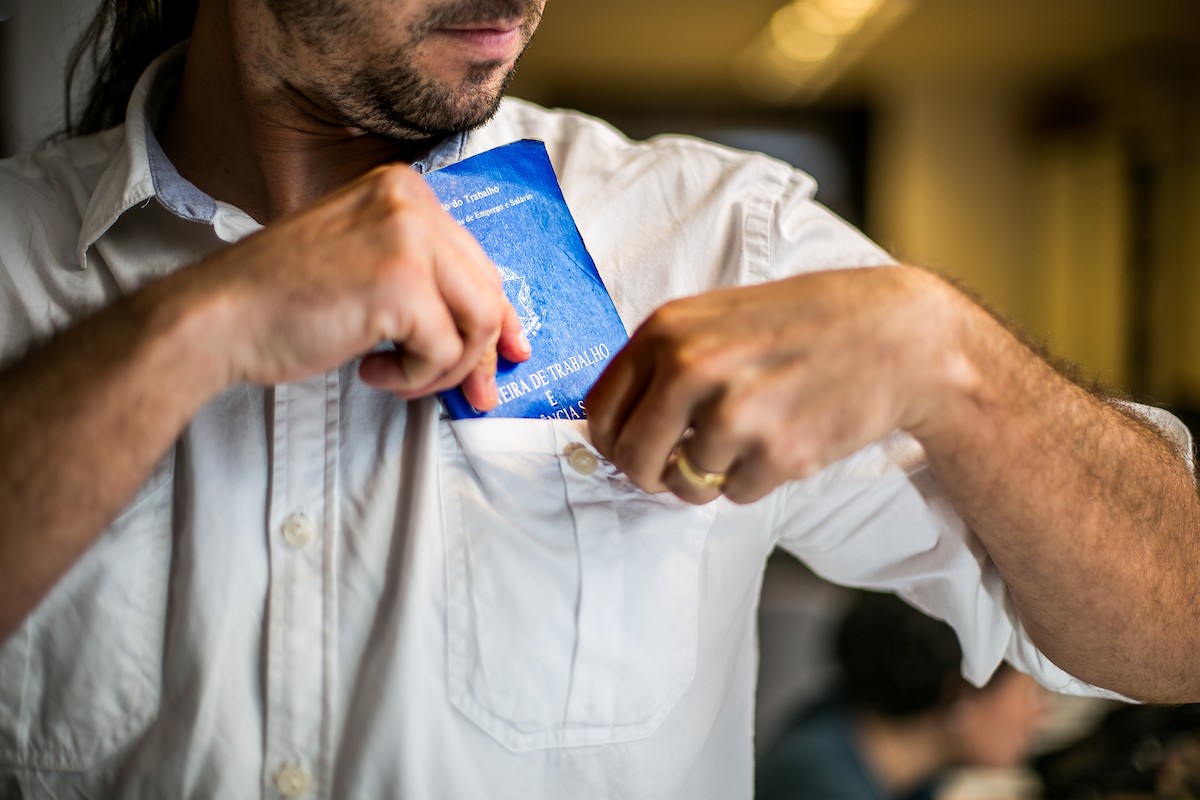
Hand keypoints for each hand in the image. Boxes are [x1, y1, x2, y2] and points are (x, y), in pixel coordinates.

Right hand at [180, 165, 529, 408]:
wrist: (218, 316)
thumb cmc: (281, 300)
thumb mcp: (364, 265)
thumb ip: (423, 281)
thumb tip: (491, 332)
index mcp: (404, 190)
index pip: (477, 260)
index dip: (499, 314)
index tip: (509, 349)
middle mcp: (412, 203)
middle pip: (488, 292)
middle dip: (480, 353)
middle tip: (472, 393)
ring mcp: (408, 240)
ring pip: (478, 324)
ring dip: (444, 369)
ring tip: (399, 375)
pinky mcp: (401, 284)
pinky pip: (445, 351)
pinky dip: (415, 377)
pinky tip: (372, 369)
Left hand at [586, 266, 968, 503]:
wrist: (893, 335)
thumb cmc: (803, 324)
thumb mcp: (716, 318)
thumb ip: (662, 361)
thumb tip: (614, 422)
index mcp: (669, 330)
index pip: (600, 411)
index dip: (611, 442)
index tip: (631, 450)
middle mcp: (693, 368)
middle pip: (633, 459)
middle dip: (651, 475)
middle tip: (677, 468)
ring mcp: (736, 412)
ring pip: (685, 484)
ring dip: (710, 477)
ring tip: (749, 439)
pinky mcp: (779, 453)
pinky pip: (734, 496)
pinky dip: (752, 482)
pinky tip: (782, 441)